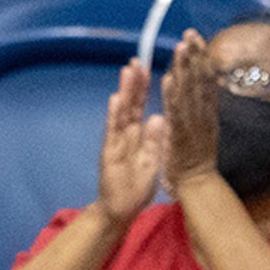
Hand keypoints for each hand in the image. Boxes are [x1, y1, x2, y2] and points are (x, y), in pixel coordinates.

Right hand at [94, 59, 167, 227]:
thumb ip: (155, 140)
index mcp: (137, 135)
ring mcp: (116, 141)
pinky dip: (114, 116)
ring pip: (121, 112)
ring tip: (128, 71)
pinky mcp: (109, 153)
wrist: (121, 209)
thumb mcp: (152, 160)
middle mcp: (125, 134)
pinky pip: (113, 132)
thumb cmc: (136, 185)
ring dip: (124, 91)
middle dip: (134, 82)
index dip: (145, 87)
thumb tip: (160, 118)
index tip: (149, 67)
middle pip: (131, 103)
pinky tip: (116, 100)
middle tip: (138, 59)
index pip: (141, 106)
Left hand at [161, 30, 221, 193]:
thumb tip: (202, 89)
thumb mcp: (203, 129)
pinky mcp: (179, 136)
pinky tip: (168, 79)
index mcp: (206, 112)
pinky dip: (171, 96)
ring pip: (188, 93)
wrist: (198, 184)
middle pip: (199, 81)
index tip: (197, 39)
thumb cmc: (197, 158)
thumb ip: (203, 109)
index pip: (204, 80)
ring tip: (181, 47)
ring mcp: (191, 125)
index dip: (201, 58)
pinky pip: (175, 114)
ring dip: (184, 69)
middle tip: (190, 34)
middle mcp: (201, 115)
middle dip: (194, 57)